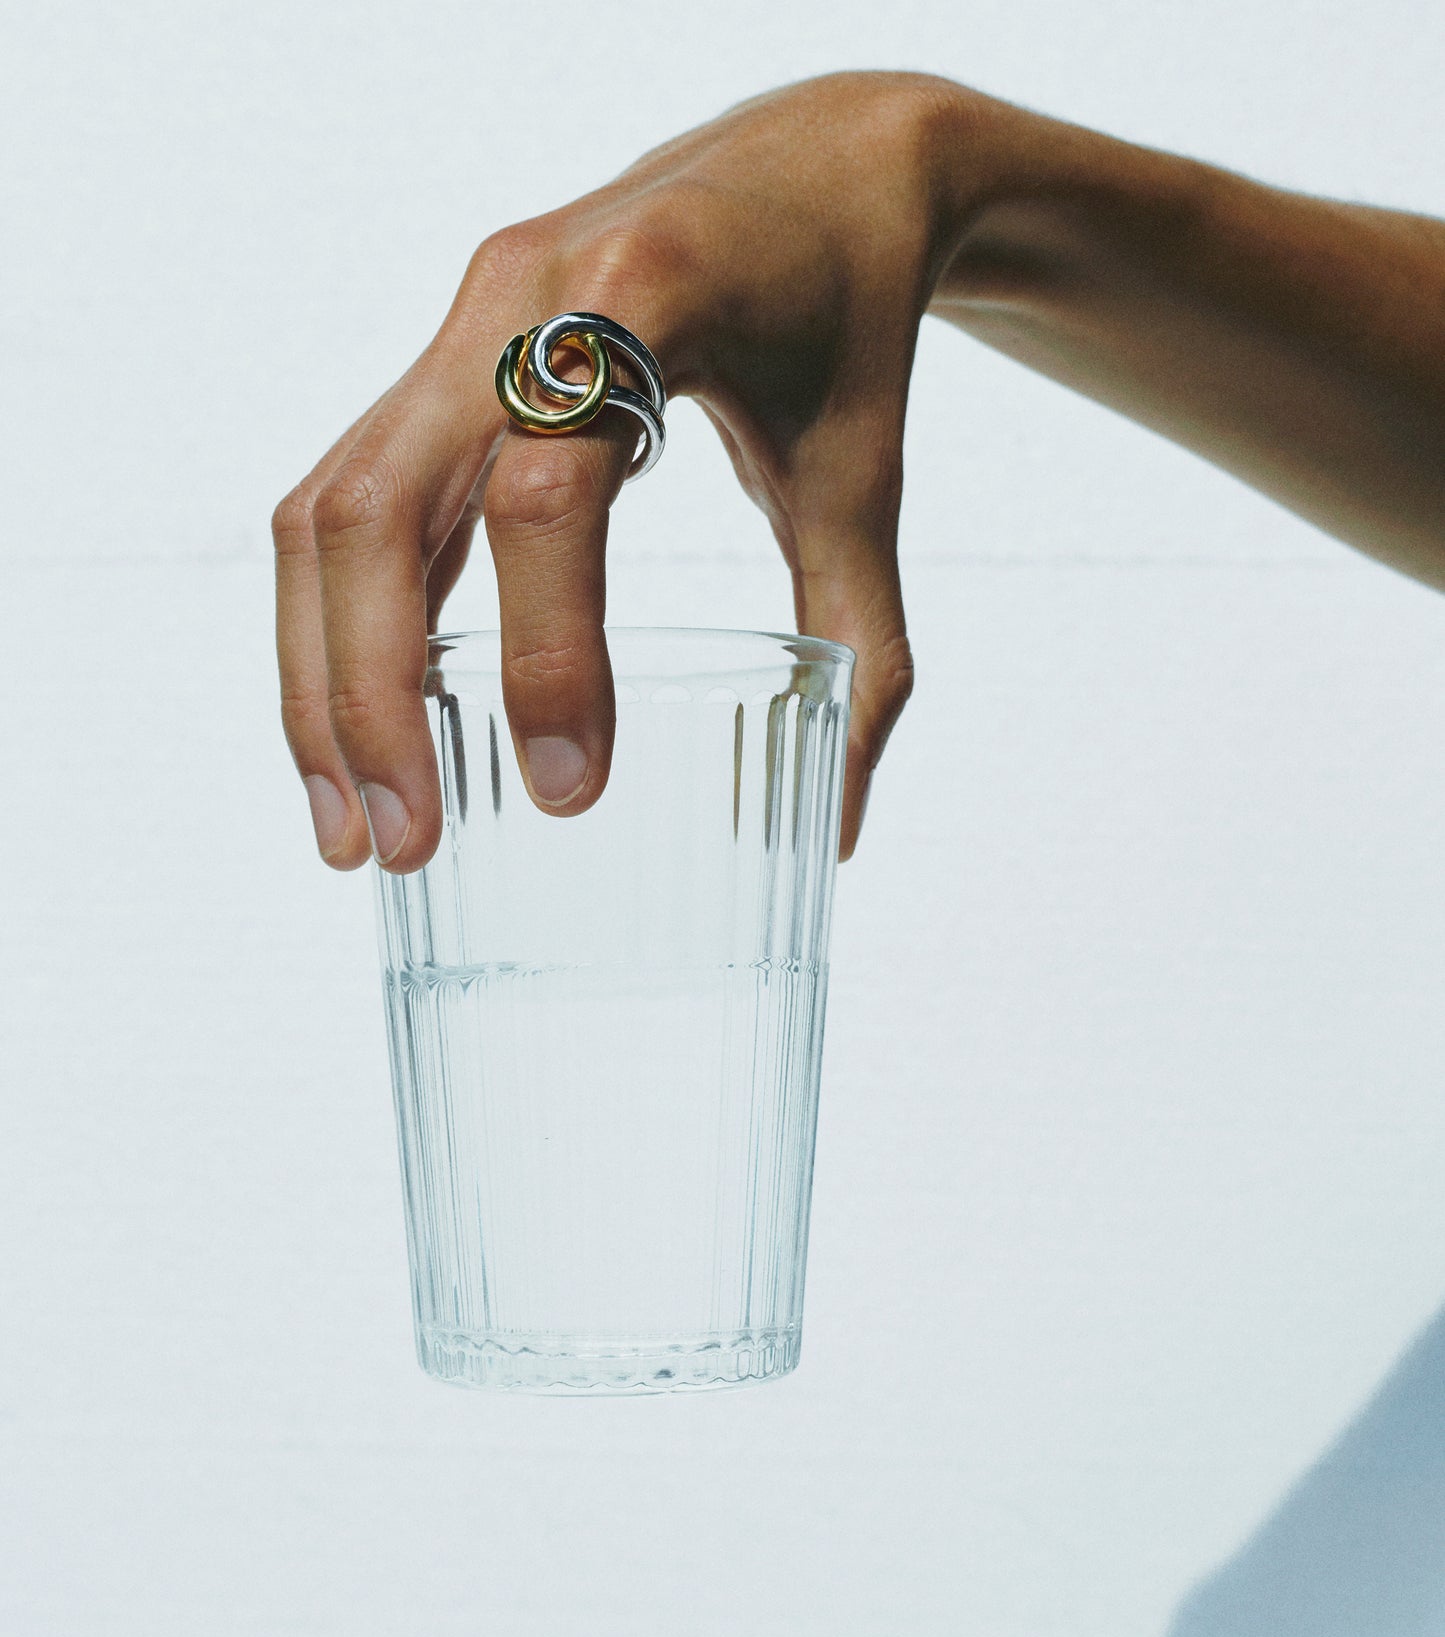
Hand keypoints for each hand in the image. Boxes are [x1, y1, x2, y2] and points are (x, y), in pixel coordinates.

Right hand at [274, 72, 964, 872]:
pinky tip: (362, 728)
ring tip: (350, 825)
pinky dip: (339, 620)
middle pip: (378, 504)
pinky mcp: (441, 359)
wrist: (818, 164)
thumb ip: (867, 645)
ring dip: (320, 676)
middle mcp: (519, 293)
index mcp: (644, 292)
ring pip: (330, 507)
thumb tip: (843, 829)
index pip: (550, 489)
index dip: (547, 648)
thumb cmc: (849, 320)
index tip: (574, 791)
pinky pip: (352, 494)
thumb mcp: (869, 477)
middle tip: (396, 847)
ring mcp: (460, 320)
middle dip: (369, 694)